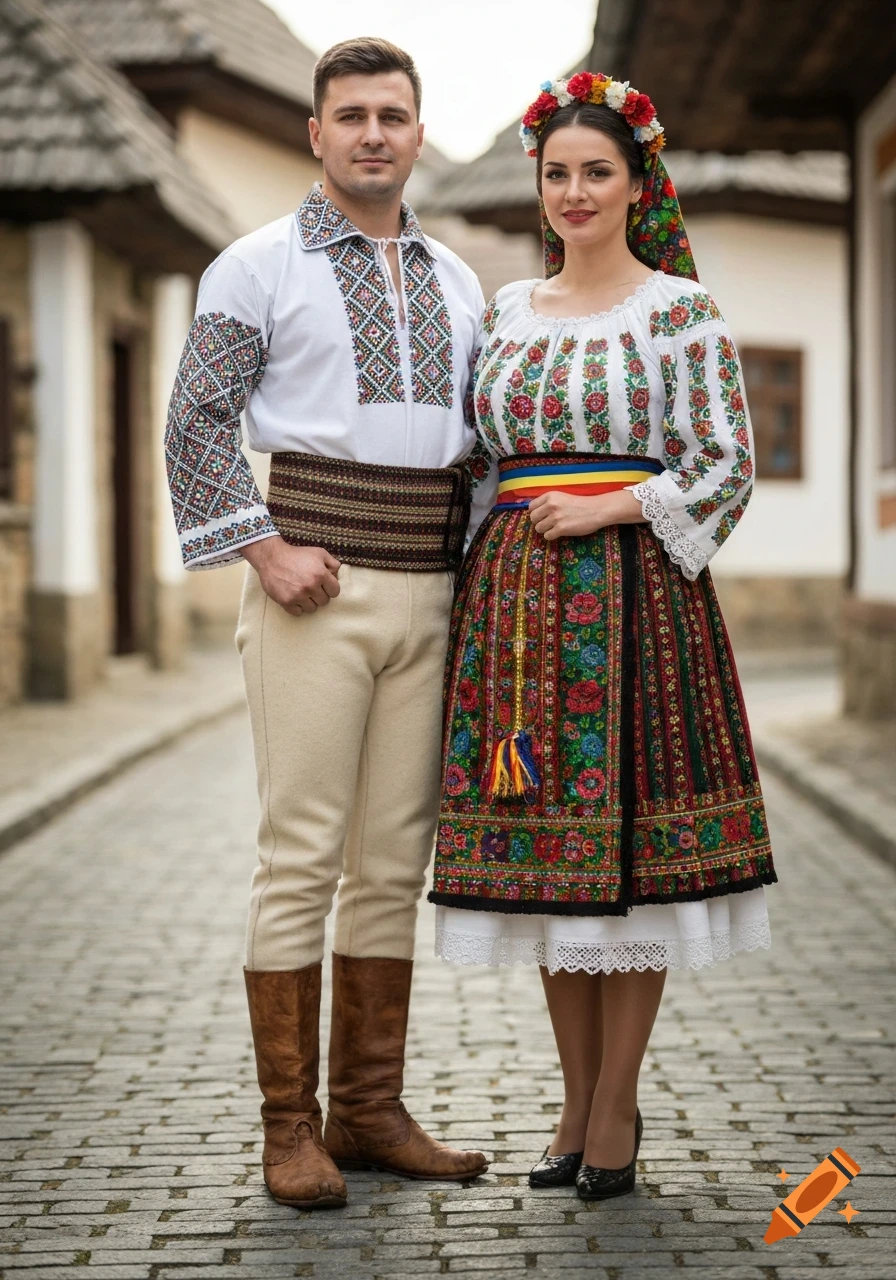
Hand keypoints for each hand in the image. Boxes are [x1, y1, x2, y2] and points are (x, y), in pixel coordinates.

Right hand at [241, 536, 340, 614]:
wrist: (272, 557)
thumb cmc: (297, 554)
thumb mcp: (319, 553)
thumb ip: (333, 563)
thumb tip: (338, 576)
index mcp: (321, 574)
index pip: (335, 592)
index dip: (330, 588)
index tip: (323, 585)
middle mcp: (311, 586)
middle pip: (324, 601)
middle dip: (319, 595)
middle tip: (310, 588)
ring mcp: (298, 595)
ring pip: (312, 608)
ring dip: (308, 602)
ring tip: (301, 592)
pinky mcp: (286, 602)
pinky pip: (299, 612)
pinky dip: (297, 607)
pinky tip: (294, 597)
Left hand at [528, 489, 644, 539]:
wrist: (596, 510)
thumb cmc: (580, 504)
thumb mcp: (562, 497)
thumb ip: (549, 502)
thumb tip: (534, 512)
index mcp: (550, 496)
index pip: (531, 507)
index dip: (536, 513)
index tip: (542, 516)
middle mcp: (551, 505)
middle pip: (533, 518)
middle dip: (539, 522)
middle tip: (548, 523)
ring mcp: (556, 517)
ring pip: (539, 528)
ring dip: (545, 530)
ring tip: (555, 528)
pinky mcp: (561, 529)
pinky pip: (547, 536)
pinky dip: (552, 536)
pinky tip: (559, 532)